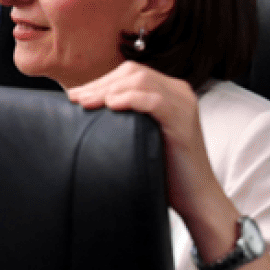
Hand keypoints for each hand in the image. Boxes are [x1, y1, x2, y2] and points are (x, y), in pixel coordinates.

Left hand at [67, 61, 226, 228]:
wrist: (194, 195)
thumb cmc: (164, 167)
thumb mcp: (140, 132)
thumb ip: (125, 115)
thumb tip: (85, 106)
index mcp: (169, 90)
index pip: (130, 74)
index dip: (100, 81)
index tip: (75, 95)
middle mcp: (179, 92)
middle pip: (133, 73)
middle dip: (100, 84)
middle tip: (75, 99)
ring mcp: (184, 104)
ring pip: (142, 82)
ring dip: (108, 90)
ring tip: (86, 103)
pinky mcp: (184, 121)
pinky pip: (156, 101)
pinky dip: (131, 99)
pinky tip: (111, 106)